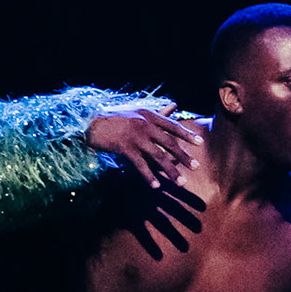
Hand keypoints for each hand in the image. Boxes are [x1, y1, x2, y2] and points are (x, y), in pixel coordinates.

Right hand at [86, 107, 204, 189]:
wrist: (90, 122)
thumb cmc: (116, 118)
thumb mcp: (138, 112)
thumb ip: (158, 112)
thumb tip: (174, 105)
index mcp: (148, 115)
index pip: (172, 126)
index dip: (187, 134)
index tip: (200, 143)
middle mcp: (144, 125)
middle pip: (169, 142)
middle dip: (183, 156)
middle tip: (195, 167)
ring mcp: (135, 137)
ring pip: (158, 156)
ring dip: (170, 170)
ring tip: (181, 182)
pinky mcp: (124, 148)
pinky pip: (140, 164)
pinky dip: (149, 176)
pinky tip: (156, 186)